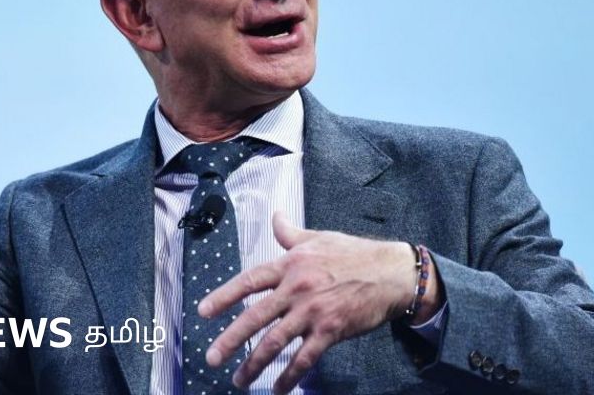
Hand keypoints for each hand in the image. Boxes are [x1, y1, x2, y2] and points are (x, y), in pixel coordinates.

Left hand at [198, 211, 440, 393]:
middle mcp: (296, 288)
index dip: (224, 296)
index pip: (249, 281)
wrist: (390, 272)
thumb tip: (275, 216)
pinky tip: (278, 389)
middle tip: (212, 357)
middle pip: (255, 317)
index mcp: (290, 264)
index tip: (203, 311)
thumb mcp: (318, 237)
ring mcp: (313, 311)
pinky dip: (289, 376)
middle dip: (230, 340)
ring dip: (254, 364)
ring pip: (275, 342)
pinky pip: (304, 358)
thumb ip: (290, 232)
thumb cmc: (353, 252)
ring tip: (239, 380)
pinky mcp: (330, 330)